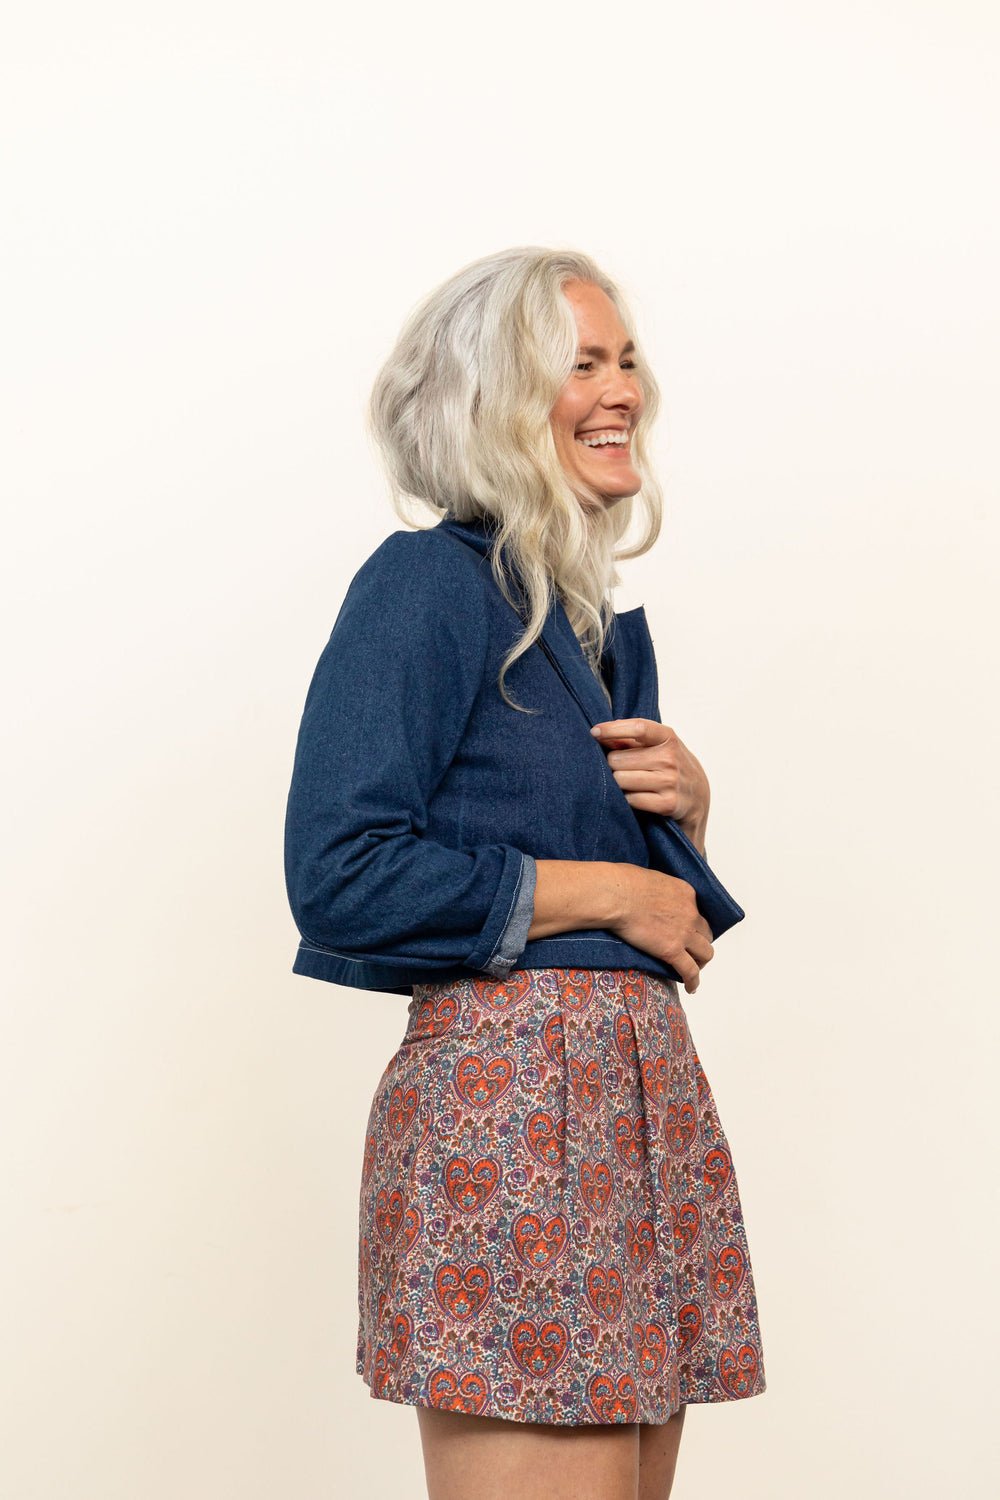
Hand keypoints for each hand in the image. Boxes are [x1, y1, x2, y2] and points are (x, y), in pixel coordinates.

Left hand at [590, 718, 710, 846]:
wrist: (698, 796)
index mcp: (668, 737)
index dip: (612, 729)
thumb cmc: (670, 765)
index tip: (595, 732)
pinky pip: (630, 799)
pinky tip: (635, 796)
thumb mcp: (658, 745)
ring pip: (621, 780)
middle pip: (618, 759)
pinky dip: (627, 799)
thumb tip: (599, 734)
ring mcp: (670, 781)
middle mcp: (670, 758)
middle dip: (613, 764)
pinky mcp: (668, 803)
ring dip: (618, 783)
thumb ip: (631, 738)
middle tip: (622, 769)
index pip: (638, 728)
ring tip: (628, 782)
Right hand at [609, 866, 714, 993]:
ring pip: (705, 953)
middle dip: (699, 943)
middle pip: (706, 934)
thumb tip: (651, 899)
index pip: (697, 913)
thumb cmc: (622, 882)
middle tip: (688, 950)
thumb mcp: (651, 878)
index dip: (692, 924)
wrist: (616, 896)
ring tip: (691, 968)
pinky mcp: (672, 950)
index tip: (685, 931)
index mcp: (686, 893)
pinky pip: (690, 971)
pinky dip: (693, 981)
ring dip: (700, 961)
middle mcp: (690, 913)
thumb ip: (660, 891)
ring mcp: (683, 933)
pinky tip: (690, 987)